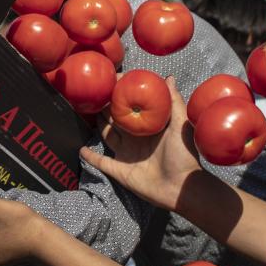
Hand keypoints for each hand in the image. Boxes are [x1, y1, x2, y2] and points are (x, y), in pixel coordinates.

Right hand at [81, 76, 202, 211]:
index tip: (112, 81)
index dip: (122, 95)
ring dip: (98, 124)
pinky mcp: (119, 169)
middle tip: (94, 93)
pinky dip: (91, 156)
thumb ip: (174, 102)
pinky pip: (101, 162)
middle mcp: (136, 138)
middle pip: (116, 118)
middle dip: (106, 106)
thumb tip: (168, 78)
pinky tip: (81, 149)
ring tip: (85, 112)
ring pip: (107, 135)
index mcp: (148, 126)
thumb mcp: (180, 125)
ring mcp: (126, 154)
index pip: (132, 106)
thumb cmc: (184, 156)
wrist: (181, 187)